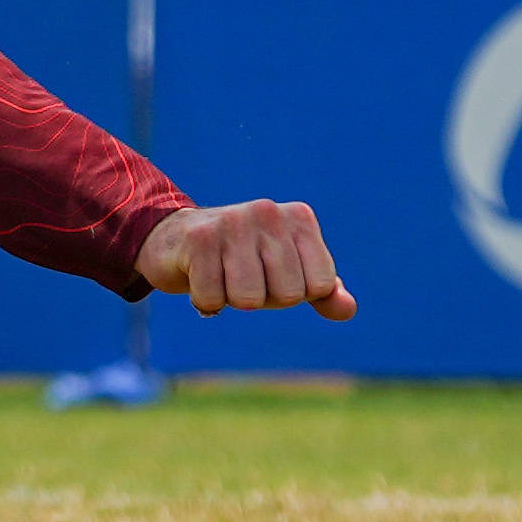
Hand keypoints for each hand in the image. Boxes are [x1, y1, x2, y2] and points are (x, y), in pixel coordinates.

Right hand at [136, 196, 354, 319]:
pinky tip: (198, 277)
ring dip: (231, 300)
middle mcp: (268, 211)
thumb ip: (322, 292)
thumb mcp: (288, 274)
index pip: (319, 285)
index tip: (272, 275)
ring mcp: (233, 221)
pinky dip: (204, 300)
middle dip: (263, 298)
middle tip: (243, 276)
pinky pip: (212, 299)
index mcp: (299, 218)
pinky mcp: (199, 238)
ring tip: (221, 275)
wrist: (175, 241)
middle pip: (287, 295)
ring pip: (249, 300)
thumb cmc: (242, 262)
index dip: (294, 293)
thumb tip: (347, 309)